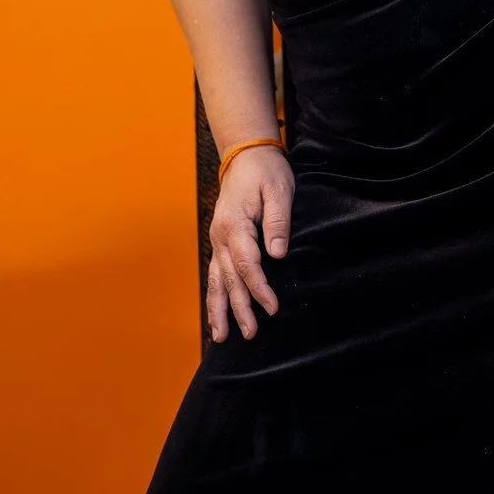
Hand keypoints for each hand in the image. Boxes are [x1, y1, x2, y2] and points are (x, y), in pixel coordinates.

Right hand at [206, 145, 293, 342]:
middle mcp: (220, 236)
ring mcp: (217, 240)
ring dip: (219, 310)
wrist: (246, 155)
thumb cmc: (266, 172)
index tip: (272, 308)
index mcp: (235, 224)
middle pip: (229, 279)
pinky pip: (214, 275)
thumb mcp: (279, 190)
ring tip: (221, 338)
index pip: (247, 264)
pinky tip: (216, 316)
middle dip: (239, 309)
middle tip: (252, 334)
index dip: (259, 288)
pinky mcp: (220, 243)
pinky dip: (214, 297)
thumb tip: (277, 254)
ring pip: (216, 281)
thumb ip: (278, 222)